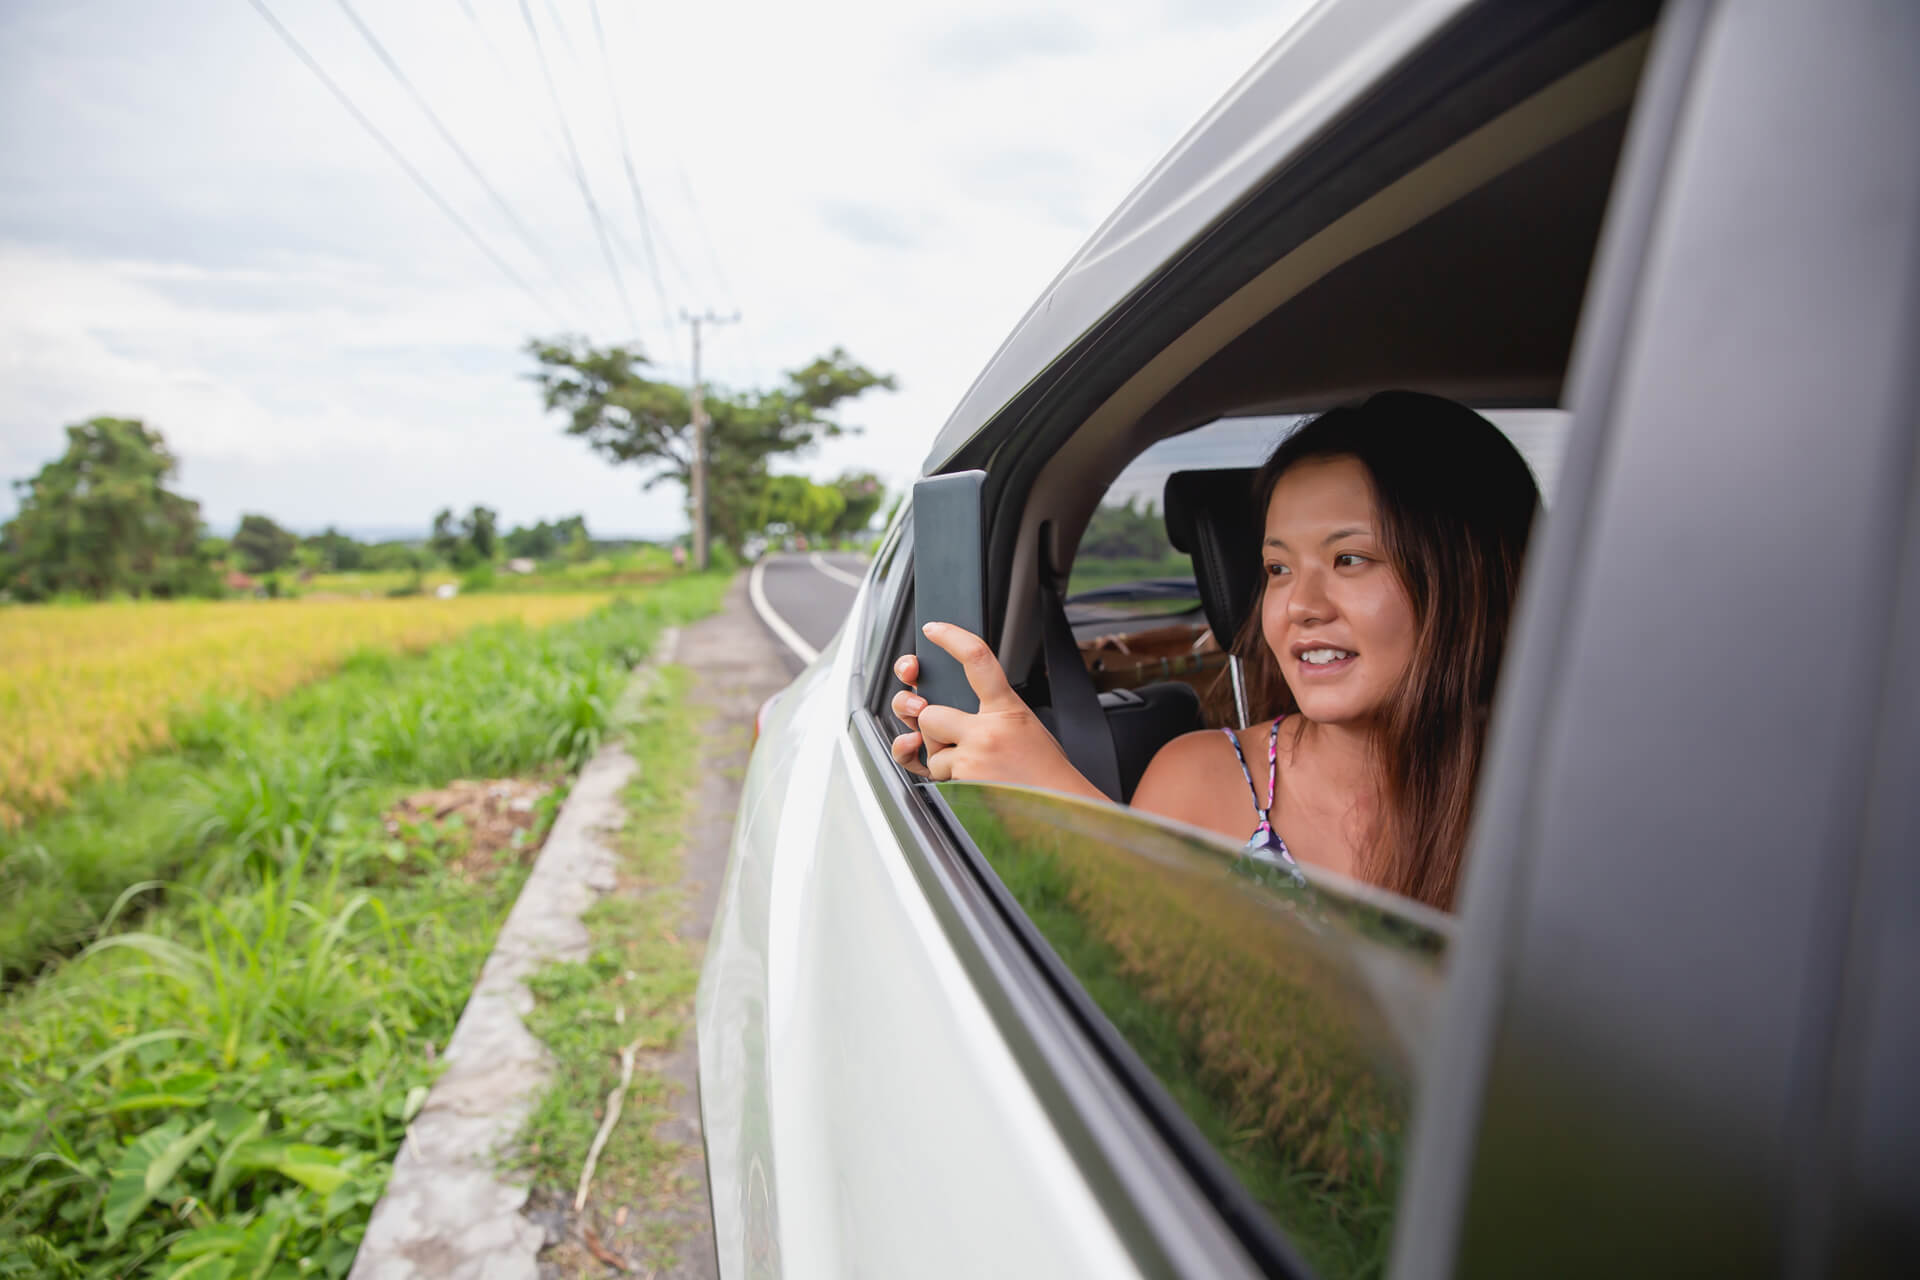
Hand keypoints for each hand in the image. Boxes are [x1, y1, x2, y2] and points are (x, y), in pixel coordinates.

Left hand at [889, 622, 1102, 799]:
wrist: (1060, 809)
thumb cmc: (1042, 771)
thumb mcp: (1023, 726)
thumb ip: (985, 714)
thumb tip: (931, 712)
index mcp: (1008, 708)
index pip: (977, 659)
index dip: (951, 638)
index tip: (934, 629)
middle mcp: (988, 730)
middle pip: (930, 712)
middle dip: (931, 727)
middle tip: (951, 736)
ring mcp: (974, 757)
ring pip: (928, 747)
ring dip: (943, 759)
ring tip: (977, 766)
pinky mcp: (964, 782)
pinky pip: (935, 774)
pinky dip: (949, 780)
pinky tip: (976, 781)